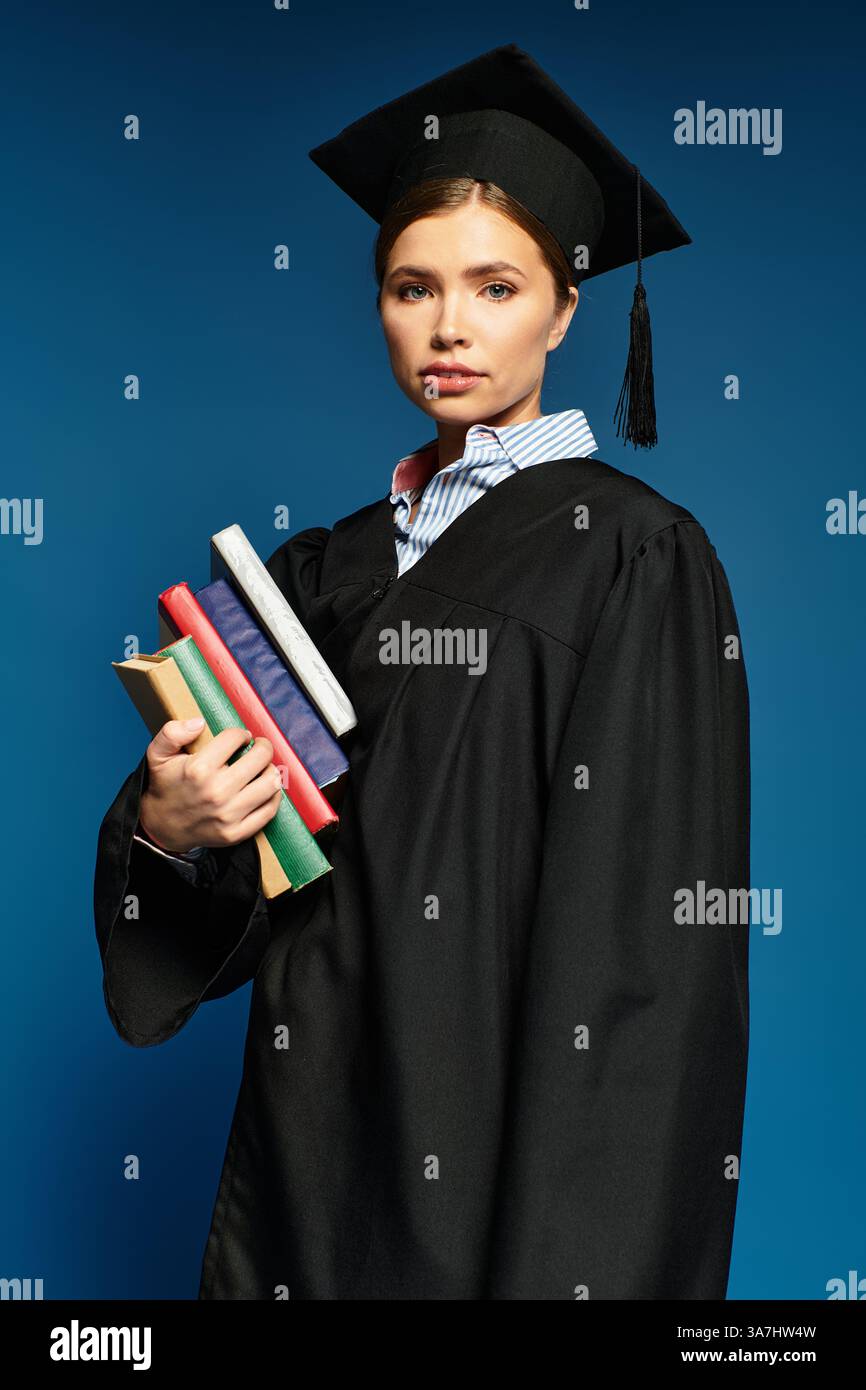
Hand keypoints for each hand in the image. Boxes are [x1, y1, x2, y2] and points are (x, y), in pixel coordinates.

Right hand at [138, 719, 282, 853]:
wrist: (163, 827)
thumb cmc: (165, 786)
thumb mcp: (158, 754)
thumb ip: (172, 732)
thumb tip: (199, 723)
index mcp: (198, 769)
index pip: (235, 737)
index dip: (240, 734)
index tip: (240, 738)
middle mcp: (216, 792)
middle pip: (260, 758)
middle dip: (263, 747)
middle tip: (259, 747)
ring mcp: (228, 815)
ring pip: (271, 783)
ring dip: (271, 770)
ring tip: (263, 767)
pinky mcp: (236, 833)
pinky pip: (269, 810)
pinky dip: (273, 796)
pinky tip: (265, 788)